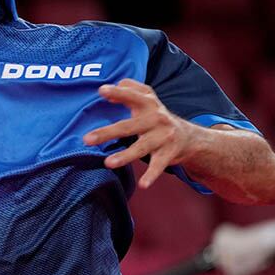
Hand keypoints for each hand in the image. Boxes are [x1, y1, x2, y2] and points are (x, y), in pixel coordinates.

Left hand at [82, 79, 198, 188]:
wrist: (188, 137)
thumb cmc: (156, 116)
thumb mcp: (147, 98)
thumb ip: (128, 89)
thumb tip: (105, 90)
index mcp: (148, 103)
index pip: (131, 96)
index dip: (117, 93)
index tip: (101, 90)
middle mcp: (156, 119)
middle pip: (128, 127)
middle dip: (107, 133)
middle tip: (86, 140)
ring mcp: (163, 137)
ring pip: (141, 148)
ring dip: (125, 156)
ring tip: (108, 163)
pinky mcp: (168, 154)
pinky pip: (158, 165)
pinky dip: (151, 175)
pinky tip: (143, 185)